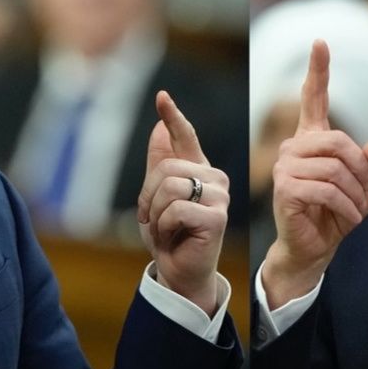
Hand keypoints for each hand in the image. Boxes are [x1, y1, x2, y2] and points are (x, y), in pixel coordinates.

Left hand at [137, 91, 228, 316]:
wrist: (178, 272)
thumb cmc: (169, 235)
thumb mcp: (155, 198)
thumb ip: (159, 164)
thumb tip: (160, 127)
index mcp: (198, 170)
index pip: (185, 137)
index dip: (173, 115)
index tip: (162, 96)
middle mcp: (214, 178)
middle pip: (167, 167)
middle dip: (148, 195)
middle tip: (151, 218)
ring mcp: (219, 197)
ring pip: (169, 187)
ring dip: (155, 213)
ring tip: (164, 229)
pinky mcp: (217, 217)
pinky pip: (175, 209)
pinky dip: (163, 226)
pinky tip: (173, 237)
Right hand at [263, 40, 367, 309]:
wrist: (313, 249)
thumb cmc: (337, 214)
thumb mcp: (367, 187)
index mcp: (312, 139)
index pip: (313, 98)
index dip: (318, 70)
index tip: (320, 41)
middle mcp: (295, 147)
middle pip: (341, 142)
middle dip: (362, 173)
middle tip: (366, 198)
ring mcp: (286, 166)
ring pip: (337, 168)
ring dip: (356, 196)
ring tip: (355, 212)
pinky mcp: (285, 188)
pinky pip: (327, 189)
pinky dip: (346, 209)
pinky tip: (346, 221)